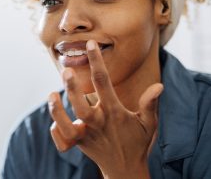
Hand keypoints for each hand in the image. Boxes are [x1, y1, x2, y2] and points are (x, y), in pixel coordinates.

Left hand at [48, 40, 162, 178]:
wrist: (126, 170)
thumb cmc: (137, 142)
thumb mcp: (149, 124)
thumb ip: (150, 105)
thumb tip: (159, 86)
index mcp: (115, 113)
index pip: (104, 83)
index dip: (97, 62)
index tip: (90, 44)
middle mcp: (98, 123)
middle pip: (81, 107)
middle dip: (73, 89)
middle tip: (66, 71)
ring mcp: (87, 135)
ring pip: (68, 126)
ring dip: (57, 111)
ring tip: (51, 94)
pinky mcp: (79, 144)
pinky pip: (64, 140)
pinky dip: (56, 130)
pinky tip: (55, 119)